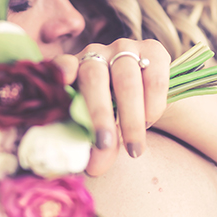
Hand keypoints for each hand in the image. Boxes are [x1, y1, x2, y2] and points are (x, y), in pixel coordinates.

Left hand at [53, 38, 169, 175]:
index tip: (62, 81)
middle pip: (94, 77)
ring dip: (131, 118)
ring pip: (127, 80)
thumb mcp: (101, 129)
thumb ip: (98, 146)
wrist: (147, 95)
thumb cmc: (114, 112)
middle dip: (100, 114)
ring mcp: (125, 48)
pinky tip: (150, 121)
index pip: (62, 64)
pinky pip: (154, 77)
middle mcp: (96, 54)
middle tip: (105, 145)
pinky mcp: (153, 50)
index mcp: (73, 69)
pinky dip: (153, 104)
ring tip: (134, 148)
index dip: (61, 71)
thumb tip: (94, 168)